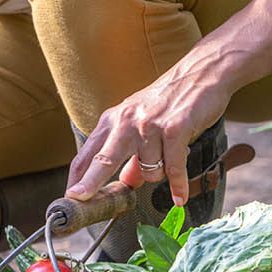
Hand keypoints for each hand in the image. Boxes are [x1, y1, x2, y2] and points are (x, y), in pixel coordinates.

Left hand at [65, 60, 232, 205]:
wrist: (201, 72)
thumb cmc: (169, 99)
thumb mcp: (142, 124)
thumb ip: (132, 156)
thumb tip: (128, 183)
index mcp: (113, 121)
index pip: (87, 154)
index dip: (77, 178)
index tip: (70, 198)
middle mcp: (126, 122)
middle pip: (103, 160)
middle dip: (90, 183)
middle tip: (79, 199)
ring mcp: (149, 125)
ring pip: (148, 170)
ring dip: (160, 173)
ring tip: (170, 157)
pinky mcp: (175, 129)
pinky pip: (173, 167)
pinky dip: (178, 185)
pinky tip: (180, 197)